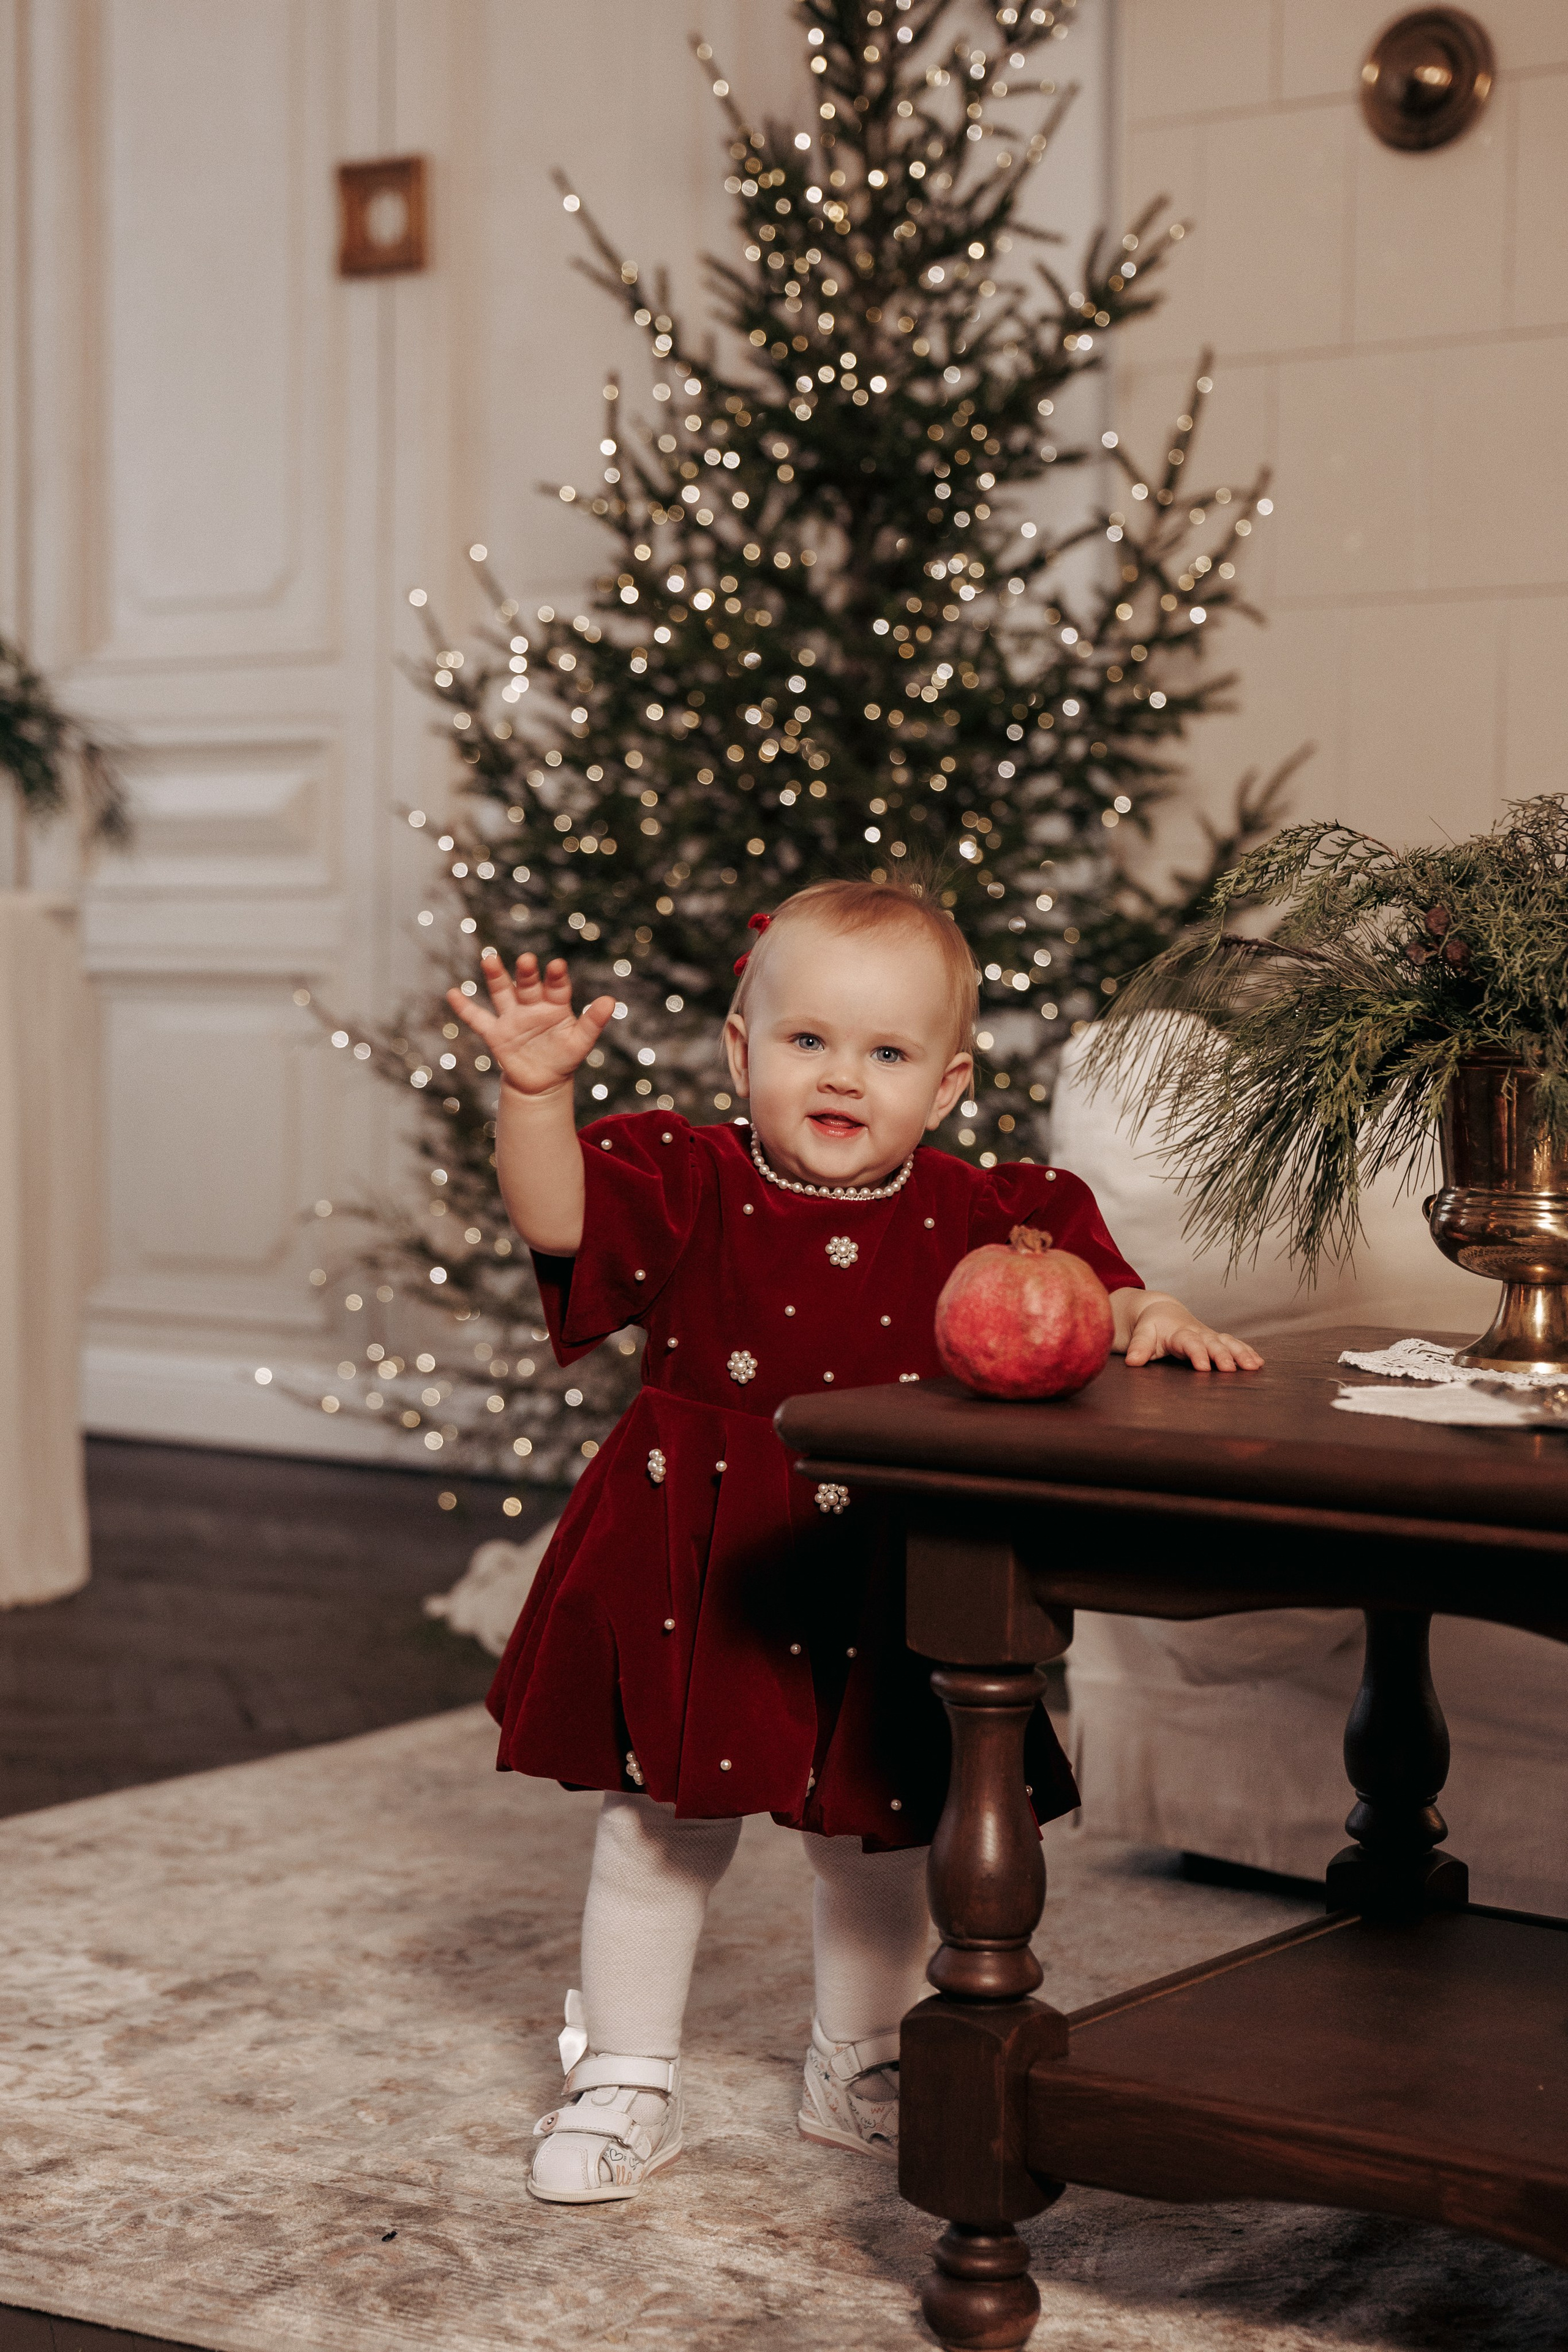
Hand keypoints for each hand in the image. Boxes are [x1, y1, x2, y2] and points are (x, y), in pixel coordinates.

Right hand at [447, 948, 615, 1099]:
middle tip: (527, 960)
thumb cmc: (564, 1057)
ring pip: (502, 993)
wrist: (542, 1082)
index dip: (556, 977)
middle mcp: (531, 1005)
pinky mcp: (495, 1033)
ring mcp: (512, 1017)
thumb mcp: (580, 1042)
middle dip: (526, 974)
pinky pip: (477, 1018)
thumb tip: (611, 1001)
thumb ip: (593, 1022)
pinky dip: (465, 1007)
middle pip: (527, 986)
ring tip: (490, 958)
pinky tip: (452, 994)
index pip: (557, 987)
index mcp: (555, 1005)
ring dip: (496, 977)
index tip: (557, 966)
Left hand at [1117, 1290, 1263, 1372]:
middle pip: (1212, 1343)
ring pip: (1227, 1343)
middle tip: (1230, 1369)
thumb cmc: (1151, 1326)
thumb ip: (1138, 1347)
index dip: (1197, 1354)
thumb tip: (1132, 1362)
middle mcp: (1198, 1333)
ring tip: (1253, 1366)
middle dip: (1222, 1356)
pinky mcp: (1216, 1339)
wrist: (1162, 1310)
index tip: (1203, 1367)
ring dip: (1240, 1354)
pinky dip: (1246, 1351)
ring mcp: (1209, 1336)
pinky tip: (1258, 1362)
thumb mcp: (1142, 1334)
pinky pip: (1234, 1344)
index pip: (1189, 1343)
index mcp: (1178, 1332)